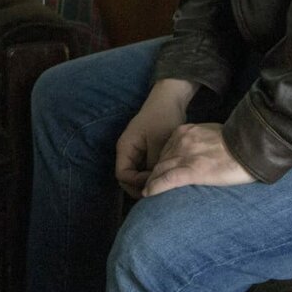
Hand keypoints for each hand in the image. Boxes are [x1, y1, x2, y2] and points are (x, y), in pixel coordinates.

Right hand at [115, 78, 196, 198]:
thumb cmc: (163, 118)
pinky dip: (153, 174)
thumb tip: (156, 183)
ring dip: (148, 181)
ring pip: (137, 175)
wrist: (169, 101)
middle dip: (141, 186)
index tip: (155, 182)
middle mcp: (127, 153)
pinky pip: (145, 169)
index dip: (137, 183)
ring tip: (164, 185)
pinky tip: (166, 176)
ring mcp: (135, 153)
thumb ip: (155, 164)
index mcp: (125, 148)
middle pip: (128, 179)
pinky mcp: (145, 152)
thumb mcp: (159, 143)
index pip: (122, 175)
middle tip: (160, 190)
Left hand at [142, 122, 256, 195]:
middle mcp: (182, 141)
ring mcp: (185, 155)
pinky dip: (155, 187)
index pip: (167, 149)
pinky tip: (149, 194)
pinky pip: (167, 180)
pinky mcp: (192, 171)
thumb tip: (202, 151)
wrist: (252, 146)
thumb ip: (202, 140)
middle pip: (161, 160)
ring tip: (146, 192)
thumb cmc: (240, 143)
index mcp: (187, 132)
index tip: (159, 171)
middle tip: (148, 184)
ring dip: (151, 182)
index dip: (161, 162)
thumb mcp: (215, 134)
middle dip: (154, 173)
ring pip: (160, 170)